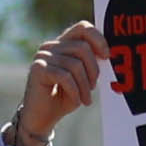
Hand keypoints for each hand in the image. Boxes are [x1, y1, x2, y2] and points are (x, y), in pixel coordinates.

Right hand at [13, 25, 103, 145]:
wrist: (42, 118)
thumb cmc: (64, 97)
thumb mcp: (82, 78)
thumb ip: (91, 63)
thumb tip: (108, 55)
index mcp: (63, 43)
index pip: (82, 28)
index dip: (98, 39)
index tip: (107, 56)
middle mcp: (51, 45)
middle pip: (82, 48)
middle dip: (93, 70)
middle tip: (93, 88)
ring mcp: (42, 56)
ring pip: (75, 65)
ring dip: (85, 86)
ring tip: (86, 99)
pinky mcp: (37, 69)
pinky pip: (65, 77)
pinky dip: (75, 92)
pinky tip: (77, 102)